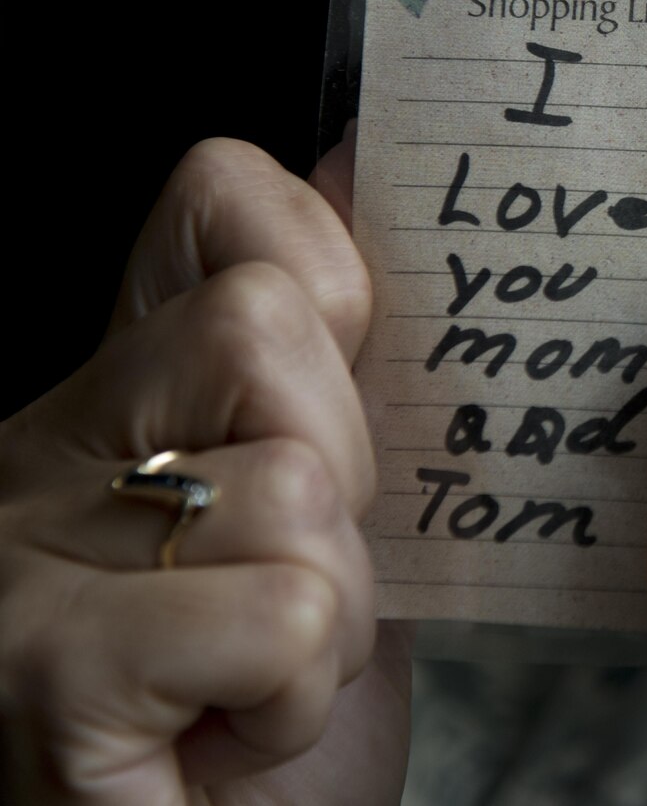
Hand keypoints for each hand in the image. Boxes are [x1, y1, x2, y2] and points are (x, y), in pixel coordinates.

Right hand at [0, 137, 408, 804]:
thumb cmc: (258, 697)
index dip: (325, 258)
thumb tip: (365, 167)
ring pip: (296, 482)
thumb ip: (342, 362)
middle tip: (307, 569)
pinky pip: (281, 609)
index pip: (220, 197)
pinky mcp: (54, 668)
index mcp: (125, 388)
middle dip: (350, 460)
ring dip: (338, 604)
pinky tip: (236, 727)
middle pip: (270, 321)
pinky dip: (299, 689)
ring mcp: (31, 554)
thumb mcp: (328, 503)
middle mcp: (46, 445)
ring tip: (268, 666)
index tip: (353, 366)